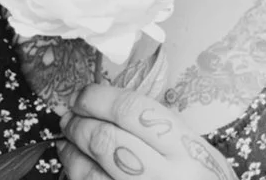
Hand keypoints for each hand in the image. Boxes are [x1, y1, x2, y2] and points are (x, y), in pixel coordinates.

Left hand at [57, 83, 237, 179]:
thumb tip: (115, 105)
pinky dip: (78, 178)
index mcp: (185, 148)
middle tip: (69, 116)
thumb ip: (165, 128)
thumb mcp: (198, 149)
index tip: (83, 94)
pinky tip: (75, 169)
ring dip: (71, 153)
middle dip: (79, 124)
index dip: (99, 98)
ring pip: (91, 174)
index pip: (133, 111)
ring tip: (67, 141)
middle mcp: (164, 175)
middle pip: (107, 140)